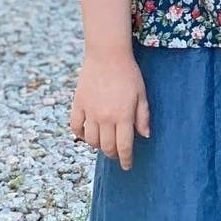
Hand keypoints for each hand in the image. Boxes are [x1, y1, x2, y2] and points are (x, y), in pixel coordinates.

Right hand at [69, 51, 150, 169]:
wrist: (107, 54)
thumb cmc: (128, 73)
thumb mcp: (141, 94)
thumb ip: (143, 116)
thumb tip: (144, 136)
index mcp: (123, 116)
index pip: (124, 146)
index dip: (126, 159)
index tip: (128, 166)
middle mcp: (105, 118)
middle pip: (107, 147)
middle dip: (113, 155)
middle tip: (117, 155)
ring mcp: (90, 112)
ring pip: (91, 140)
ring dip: (98, 146)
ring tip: (104, 144)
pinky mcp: (78, 105)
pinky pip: (76, 127)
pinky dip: (81, 135)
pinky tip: (87, 135)